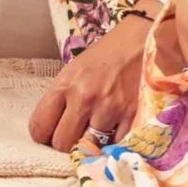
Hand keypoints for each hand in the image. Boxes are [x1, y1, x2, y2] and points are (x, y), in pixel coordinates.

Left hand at [29, 12, 152, 153]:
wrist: (148, 38)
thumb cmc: (110, 53)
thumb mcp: (78, 69)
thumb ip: (64, 98)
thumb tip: (56, 129)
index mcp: (65, 84)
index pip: (39, 127)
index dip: (44, 136)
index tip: (54, 133)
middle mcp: (84, 97)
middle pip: (62, 144)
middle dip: (68, 144)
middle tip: (78, 135)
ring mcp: (110, 108)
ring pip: (90, 147)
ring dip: (94, 143)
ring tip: (100, 130)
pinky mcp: (133, 116)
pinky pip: (116, 145)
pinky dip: (115, 142)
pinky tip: (118, 129)